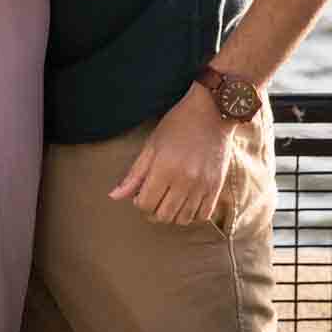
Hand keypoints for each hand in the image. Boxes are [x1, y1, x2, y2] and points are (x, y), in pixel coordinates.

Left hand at [108, 83, 235, 225]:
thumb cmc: (178, 124)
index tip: (141, 193)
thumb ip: (134, 174)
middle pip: (163, 216)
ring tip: (169, 200)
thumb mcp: (151, 145)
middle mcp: (185, 180)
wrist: (213, 111)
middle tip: (153, 198)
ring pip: (182, 219)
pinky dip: (192, 215)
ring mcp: (203, 186)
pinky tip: (186, 202)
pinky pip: (203, 216)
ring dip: (172, 215)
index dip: (139, 202)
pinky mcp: (217, 187)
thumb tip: (114, 196)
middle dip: (153, 211)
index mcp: (164, 168)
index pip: (145, 204)